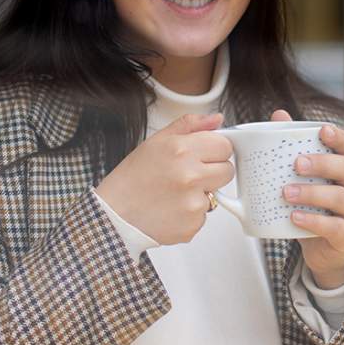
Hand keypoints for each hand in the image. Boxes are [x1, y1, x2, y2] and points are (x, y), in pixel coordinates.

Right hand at [95, 113, 233, 244]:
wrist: (115, 214)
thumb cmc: (133, 177)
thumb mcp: (156, 141)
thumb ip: (190, 125)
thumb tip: (216, 119)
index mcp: (182, 149)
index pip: (224, 146)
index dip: (214, 150)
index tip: (203, 155)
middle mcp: (190, 176)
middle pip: (227, 171)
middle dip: (213, 171)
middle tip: (188, 174)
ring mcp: (193, 203)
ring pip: (216, 194)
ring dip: (201, 193)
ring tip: (174, 192)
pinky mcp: (193, 225)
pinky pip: (204, 215)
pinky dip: (191, 212)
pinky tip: (171, 208)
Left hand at [271, 109, 343, 288]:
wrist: (321, 247)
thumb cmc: (312, 203)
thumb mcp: (303, 175)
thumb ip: (292, 145)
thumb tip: (278, 114)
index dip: (339, 137)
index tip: (322, 130)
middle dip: (322, 163)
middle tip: (296, 164)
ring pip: (341, 198)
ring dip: (313, 193)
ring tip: (287, 193)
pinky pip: (334, 227)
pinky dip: (314, 221)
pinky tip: (294, 217)